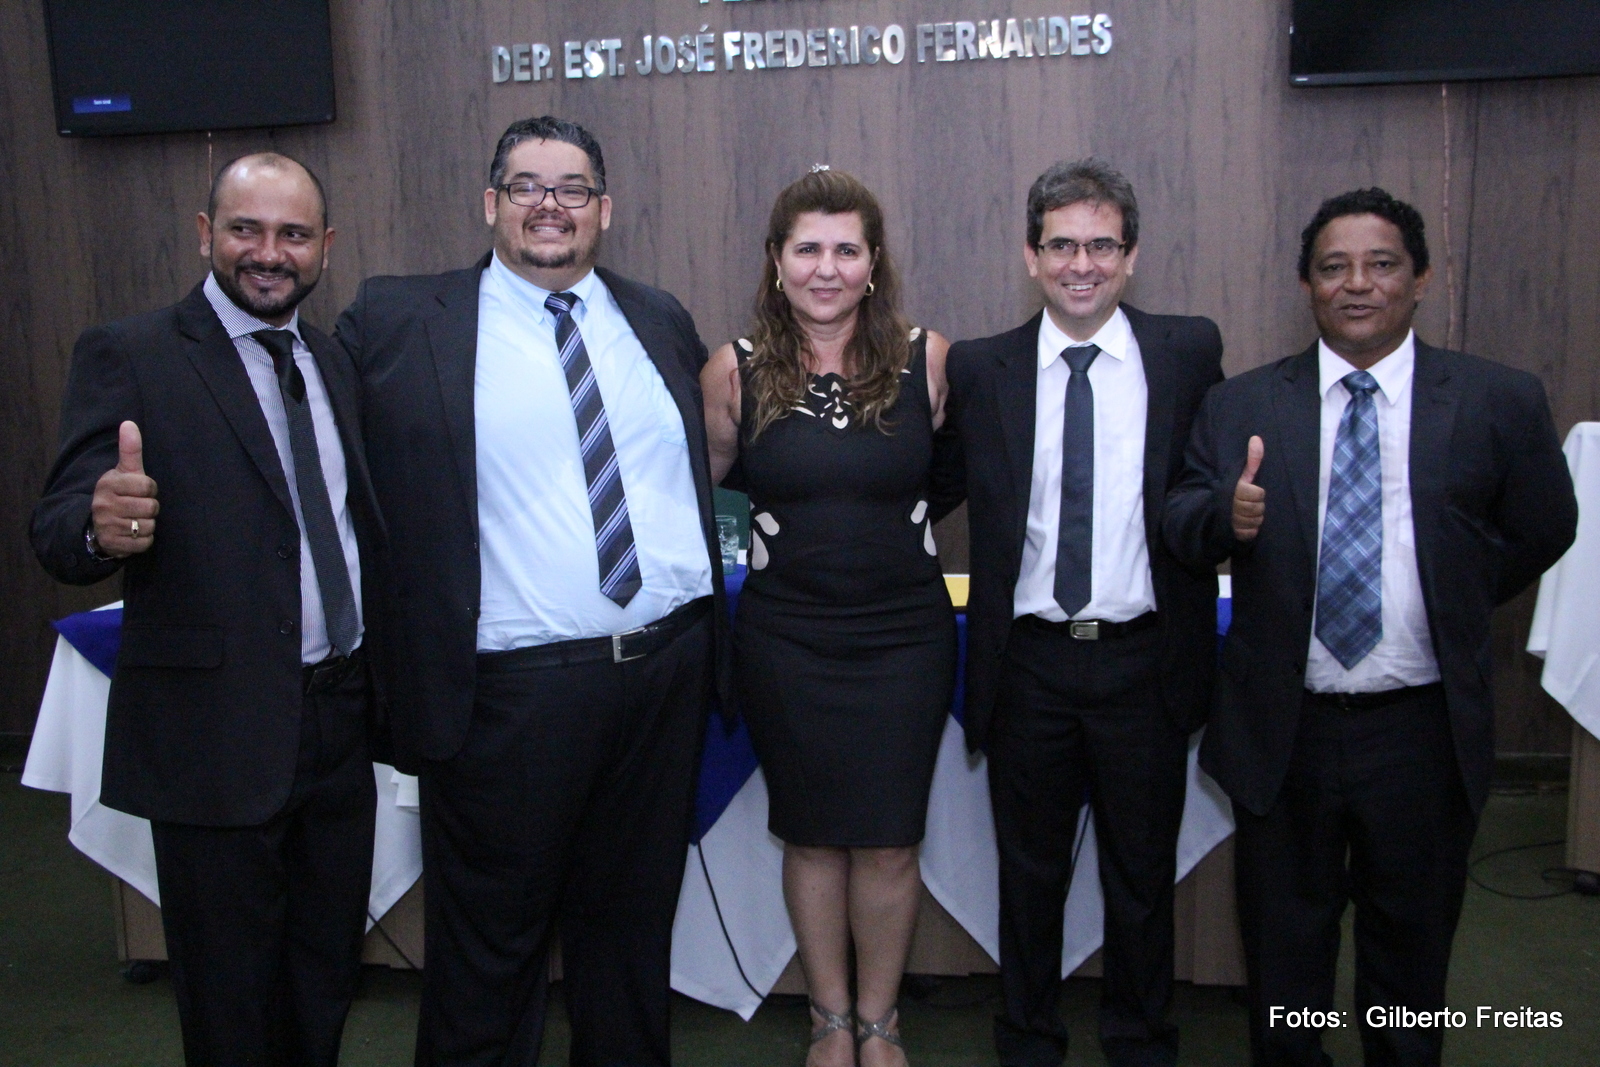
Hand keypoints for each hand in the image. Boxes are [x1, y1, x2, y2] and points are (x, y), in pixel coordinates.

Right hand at [90, 421, 158, 556]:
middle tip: (137, 507)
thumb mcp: (124, 471)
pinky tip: (132, 534)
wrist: (98, 525)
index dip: (150, 490)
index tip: (140, 491)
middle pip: (150, 507)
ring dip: (146, 525)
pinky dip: (143, 540)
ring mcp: (106, 525)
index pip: (148, 486)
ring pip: (148, 526)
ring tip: (133, 520)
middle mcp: (103, 504)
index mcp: (108, 484)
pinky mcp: (112, 544)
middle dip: (149, 509)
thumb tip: (129, 423)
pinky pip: (143, 543)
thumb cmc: (119, 493)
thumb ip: (130, 449)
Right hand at [1232, 435, 1264, 540]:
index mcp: (1235, 490)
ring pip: (1255, 521)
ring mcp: (1232, 522)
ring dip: (1253, 519)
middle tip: (1248, 504)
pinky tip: (1243, 525)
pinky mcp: (1232, 534)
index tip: (1249, 492)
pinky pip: (1250, 533)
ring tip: (1245, 514)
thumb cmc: (1231, 491)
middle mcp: (1233, 507)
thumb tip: (1256, 438)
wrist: (1208, 513)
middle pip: (1258, 508)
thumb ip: (1252, 459)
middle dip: (1256, 507)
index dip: (1257, 493)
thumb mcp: (1241, 474)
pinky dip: (1249, 531)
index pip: (1258, 493)